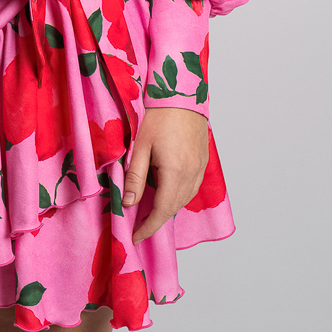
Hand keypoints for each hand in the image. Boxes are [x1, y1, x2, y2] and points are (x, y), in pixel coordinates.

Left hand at [123, 107, 208, 244]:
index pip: (161, 211)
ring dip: (167, 208)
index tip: (134, 237)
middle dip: (155, 220)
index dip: (147, 227)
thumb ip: (135, 176)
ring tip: (148, 210)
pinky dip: (178, 196)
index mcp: (175, 173)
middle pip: (173, 208)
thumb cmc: (159, 116)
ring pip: (184, 199)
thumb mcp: (141, 146)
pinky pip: (191, 188)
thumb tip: (128, 203)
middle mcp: (192, 175)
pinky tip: (165, 192)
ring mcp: (200, 169)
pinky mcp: (203, 162)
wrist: (183, 94)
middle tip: (137, 225)